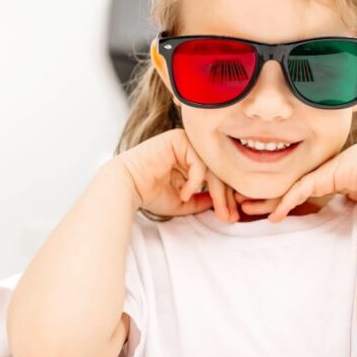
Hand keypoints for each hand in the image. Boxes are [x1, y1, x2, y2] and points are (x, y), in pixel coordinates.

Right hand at [114, 128, 240, 221]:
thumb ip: (203, 200)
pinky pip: (198, 161)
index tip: (231, 217)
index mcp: (190, 160)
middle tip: (230, 217)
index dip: (225, 198)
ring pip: (212, 167)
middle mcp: (189, 148)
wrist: (125, 187)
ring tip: (215, 211)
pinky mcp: (178, 139)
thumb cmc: (149, 194)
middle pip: (218, 171)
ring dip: (217, 193)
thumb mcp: (184, 201)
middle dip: (226, 197)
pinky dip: (195, 180)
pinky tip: (184, 193)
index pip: (216, 176)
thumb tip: (222, 203)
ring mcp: (184, 141)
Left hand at [234, 138, 356, 222]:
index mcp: (327, 177)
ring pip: (285, 189)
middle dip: (261, 197)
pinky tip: (274, 216)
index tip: (262, 208)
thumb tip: (346, 213)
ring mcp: (319, 173)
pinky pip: (298, 192)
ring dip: (264, 201)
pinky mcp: (322, 177)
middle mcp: (319, 173)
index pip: (296, 189)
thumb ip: (346, 203)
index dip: (279, 199)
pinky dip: (285, 205)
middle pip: (284, 186)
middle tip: (240, 205)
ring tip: (243, 209)